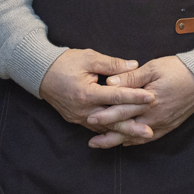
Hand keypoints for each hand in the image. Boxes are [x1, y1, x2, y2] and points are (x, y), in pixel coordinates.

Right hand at [38, 48, 154, 130]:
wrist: (41, 73)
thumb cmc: (66, 63)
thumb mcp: (89, 58)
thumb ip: (112, 64)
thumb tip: (134, 65)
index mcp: (86, 93)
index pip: (116, 97)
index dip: (135, 97)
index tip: (152, 98)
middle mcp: (83, 109)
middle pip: (112, 120)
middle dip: (132, 127)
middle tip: (150, 131)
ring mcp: (79, 117)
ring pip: (105, 127)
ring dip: (123, 131)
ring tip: (141, 135)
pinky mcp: (77, 119)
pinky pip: (96, 127)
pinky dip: (110, 130)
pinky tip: (124, 134)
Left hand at [86, 55, 193, 148]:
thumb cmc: (178, 69)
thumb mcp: (153, 67)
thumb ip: (131, 77)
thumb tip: (110, 82)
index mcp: (149, 100)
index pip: (122, 110)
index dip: (105, 115)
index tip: (90, 118)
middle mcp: (155, 115)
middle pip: (126, 127)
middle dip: (107, 133)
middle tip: (90, 140)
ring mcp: (162, 123)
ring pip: (136, 136)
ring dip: (118, 141)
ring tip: (101, 144)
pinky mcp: (169, 125)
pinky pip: (149, 138)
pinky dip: (135, 141)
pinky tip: (125, 142)